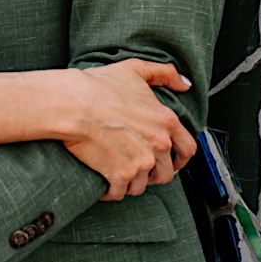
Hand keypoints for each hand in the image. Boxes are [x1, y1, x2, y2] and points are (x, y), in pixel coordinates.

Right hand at [59, 60, 195, 200]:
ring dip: (131, 183)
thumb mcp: (134, 69)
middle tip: (140, 171)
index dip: (180, 158)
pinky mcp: (120, 175)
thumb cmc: (98, 87)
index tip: (171, 161)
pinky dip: (111, 191)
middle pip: (166, 172)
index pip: (188, 149)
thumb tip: (184, 83)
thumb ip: (164, 73)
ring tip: (118, 177)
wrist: (72, 104)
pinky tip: (103, 185)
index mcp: (166, 122)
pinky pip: (119, 192)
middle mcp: (159, 145)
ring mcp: (141, 162)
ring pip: (143, 185)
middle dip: (154, 174)